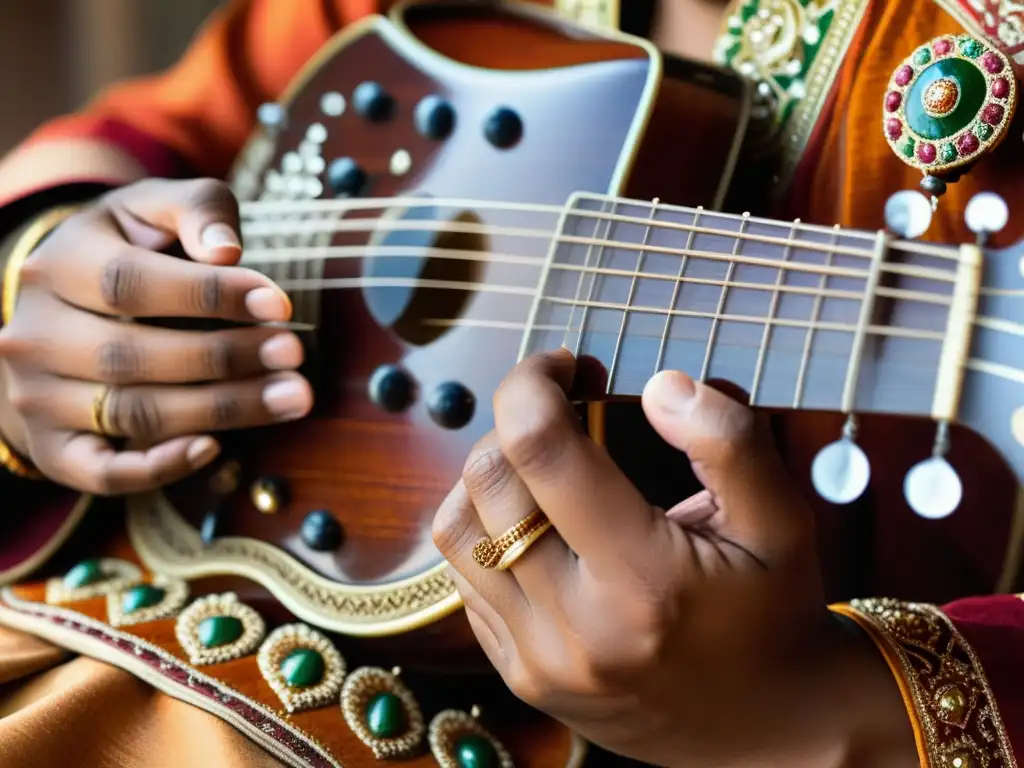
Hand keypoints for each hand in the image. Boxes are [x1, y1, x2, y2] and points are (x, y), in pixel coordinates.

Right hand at [0, 178, 312, 494]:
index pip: (132, 284)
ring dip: (221, 410)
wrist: (66, 310)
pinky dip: (159, 467)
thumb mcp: (158, 211)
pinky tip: (214, 448)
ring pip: (132, 413)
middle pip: (135, 356)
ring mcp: (37, 396)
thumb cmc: (131, 251)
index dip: (212, 296)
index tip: (280, 306)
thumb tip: (226, 249)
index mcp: (59, 265)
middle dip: (227, 357)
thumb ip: (197, 212)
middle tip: (295, 355)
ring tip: (292, 397)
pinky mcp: (54, 448)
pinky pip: (104, 472)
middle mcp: (36, 334)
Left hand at [433, 350, 914, 766]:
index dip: (535, 383)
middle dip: (515, 422)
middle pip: (486, 481)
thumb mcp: (782, 521)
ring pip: (455, 529)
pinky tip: (539, 526)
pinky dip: (486, 531)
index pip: (540, 450)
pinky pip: (463, 579)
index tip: (566, 366)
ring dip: (489, 476)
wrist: (769, 731)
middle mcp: (574, 627)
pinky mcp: (519, 676)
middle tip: (563, 413)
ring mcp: (537, 659)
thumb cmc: (775, 613)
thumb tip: (657, 385)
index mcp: (642, 580)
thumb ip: (729, 440)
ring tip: (543, 468)